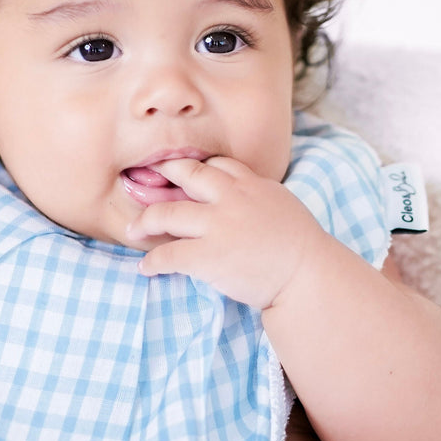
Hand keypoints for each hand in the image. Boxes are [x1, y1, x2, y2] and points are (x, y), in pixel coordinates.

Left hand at [125, 155, 317, 309]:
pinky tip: (146, 268)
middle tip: (144, 180)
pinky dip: (152, 261)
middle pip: (186, 175)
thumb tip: (241, 199)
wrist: (306, 275)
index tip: (179, 173)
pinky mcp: (208, 256)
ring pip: (167, 213)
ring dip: (145, 221)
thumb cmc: (301, 248)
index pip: (216, 165)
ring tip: (134, 230)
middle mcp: (231, 198)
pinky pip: (168, 254)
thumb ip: (257, 197)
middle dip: (162, 174)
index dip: (194, 168)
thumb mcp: (282, 206)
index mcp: (251, 184)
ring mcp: (218, 226)